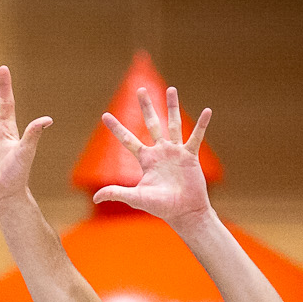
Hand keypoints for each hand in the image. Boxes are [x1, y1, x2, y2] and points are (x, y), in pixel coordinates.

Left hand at [91, 86, 214, 222]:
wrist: (184, 212)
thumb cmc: (160, 207)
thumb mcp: (136, 197)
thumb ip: (116, 193)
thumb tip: (95, 197)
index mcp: (146, 159)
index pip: (128, 140)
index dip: (116, 128)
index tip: (105, 115)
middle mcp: (160, 152)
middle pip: (151, 124)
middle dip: (146, 107)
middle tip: (140, 89)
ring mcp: (176, 152)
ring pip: (173, 124)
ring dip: (172, 106)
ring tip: (171, 89)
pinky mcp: (190, 156)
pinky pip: (195, 137)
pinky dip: (201, 125)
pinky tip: (207, 111)